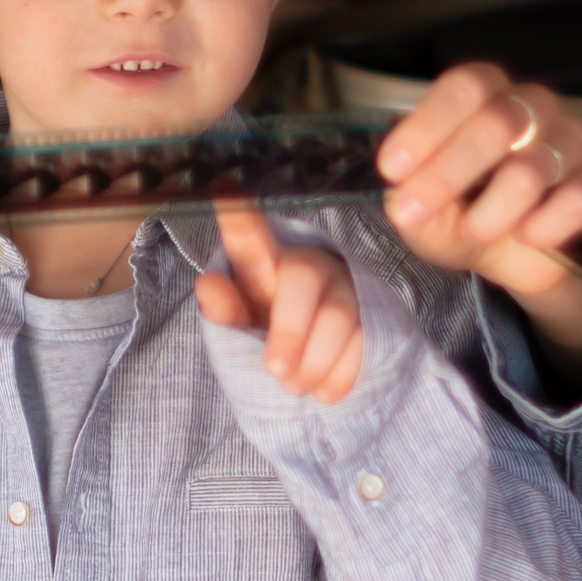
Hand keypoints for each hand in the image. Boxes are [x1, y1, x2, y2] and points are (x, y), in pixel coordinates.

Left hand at [195, 201, 363, 403]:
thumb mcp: (242, 322)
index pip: (250, 239)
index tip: (225, 188)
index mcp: (265, 265)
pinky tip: (325, 391)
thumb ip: (225, 308)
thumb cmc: (268, 330)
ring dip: (314, 361)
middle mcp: (308, 267)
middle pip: (303, 278)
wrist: (314, 359)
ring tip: (294, 386)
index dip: (239, 218)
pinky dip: (342, 374)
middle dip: (289, 330)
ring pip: (338, 317)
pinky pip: (365, 342)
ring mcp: (345, 288)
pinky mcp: (374, 316)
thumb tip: (207, 284)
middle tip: (273, 370)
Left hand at [377, 63, 581, 379]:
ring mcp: (574, 137)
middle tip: (414, 211)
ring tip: (476, 231)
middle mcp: (532, 107)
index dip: (427, 125)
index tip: (393, 168)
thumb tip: (404, 201)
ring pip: (533, 168)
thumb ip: (411, 202)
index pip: (465, 87)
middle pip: (497, 122)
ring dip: (494, 211)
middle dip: (447, 173)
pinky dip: (549, 223)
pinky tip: (528, 235)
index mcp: (484, 97)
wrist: (516, 254)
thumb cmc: (462, 215)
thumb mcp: (424, 214)